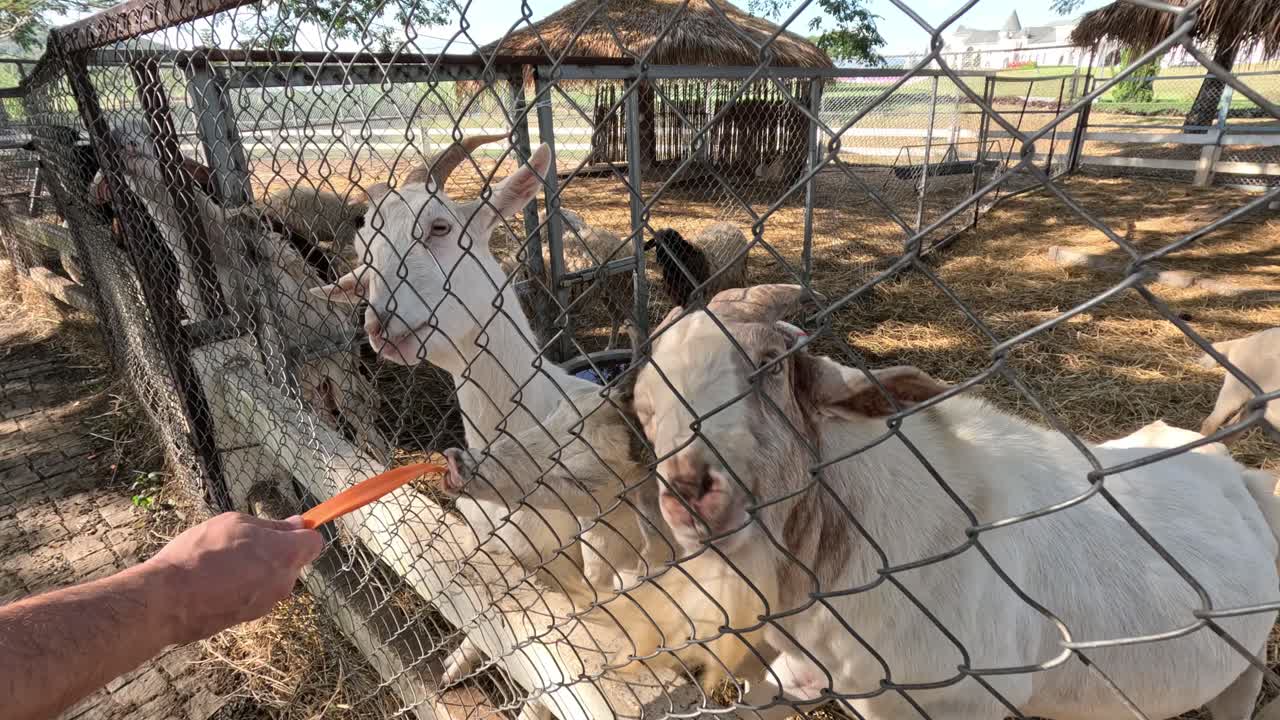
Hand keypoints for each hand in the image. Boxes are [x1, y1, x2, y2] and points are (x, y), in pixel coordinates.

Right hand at [142, 512, 323, 644]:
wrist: (169, 599)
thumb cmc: (202, 553)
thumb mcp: (236, 523)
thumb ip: (272, 526)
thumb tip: (297, 524)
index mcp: (286, 555)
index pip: (314, 542)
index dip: (302, 532)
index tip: (284, 527)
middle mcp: (283, 583)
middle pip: (292, 562)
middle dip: (276, 551)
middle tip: (243, 542)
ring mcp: (266, 604)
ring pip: (272, 580)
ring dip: (257, 570)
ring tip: (224, 563)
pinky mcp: (248, 619)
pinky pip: (254, 595)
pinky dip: (242, 587)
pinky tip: (216, 581)